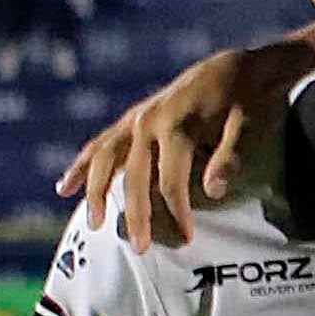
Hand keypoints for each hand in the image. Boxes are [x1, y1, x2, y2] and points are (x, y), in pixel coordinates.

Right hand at [55, 44, 298, 249]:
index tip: (186, 238)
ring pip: (106, 160)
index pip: (171, 180)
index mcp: (178, 125)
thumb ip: (230, 157)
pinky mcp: (132, 119)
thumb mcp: (249, 125)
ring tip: (96, 224)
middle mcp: (149, 121)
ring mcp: (137, 119)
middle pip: (135, 176)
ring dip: (96, 192)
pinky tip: (65, 187)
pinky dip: (81, 165)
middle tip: (140, 247)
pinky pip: (101, 145)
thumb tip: (213, 191)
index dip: (177, 211)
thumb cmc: (248, 101)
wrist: (237, 67)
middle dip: (136, 214)